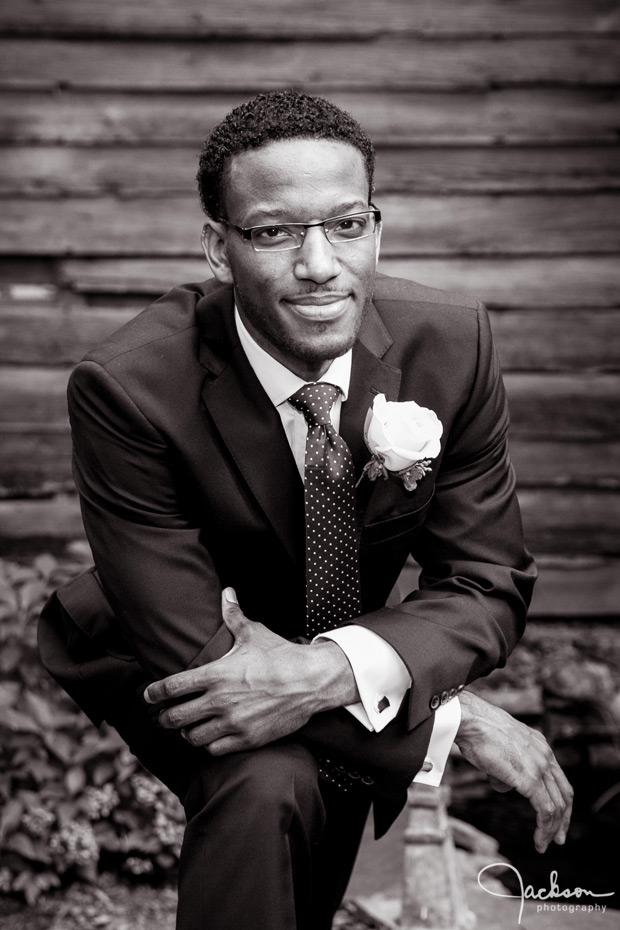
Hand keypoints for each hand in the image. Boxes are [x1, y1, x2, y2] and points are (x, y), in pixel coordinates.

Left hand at [144, 588, 357, 754]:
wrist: (311, 681)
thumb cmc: (281, 655)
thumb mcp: (254, 633)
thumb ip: (233, 616)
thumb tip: (227, 593)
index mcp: (216, 674)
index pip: (172, 687)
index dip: (154, 693)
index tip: (148, 696)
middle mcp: (219, 700)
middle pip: (174, 717)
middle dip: (164, 717)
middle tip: (163, 715)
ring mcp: (232, 722)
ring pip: (192, 737)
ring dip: (186, 732)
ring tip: (187, 727)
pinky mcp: (246, 739)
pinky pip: (214, 749)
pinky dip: (208, 745)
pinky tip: (210, 737)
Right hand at [455, 690, 572, 852]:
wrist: (471, 721)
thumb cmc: (477, 731)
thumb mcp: (499, 747)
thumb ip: (507, 765)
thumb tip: (504, 783)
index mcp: (540, 745)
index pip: (558, 778)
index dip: (560, 800)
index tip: (555, 817)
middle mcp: (545, 755)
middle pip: (564, 793)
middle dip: (563, 819)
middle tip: (557, 838)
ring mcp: (539, 767)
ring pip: (556, 806)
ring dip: (552, 829)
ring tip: (544, 844)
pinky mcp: (530, 779)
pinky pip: (545, 810)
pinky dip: (544, 829)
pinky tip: (538, 841)